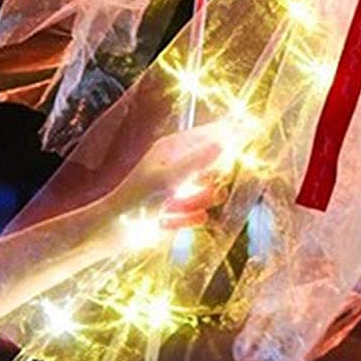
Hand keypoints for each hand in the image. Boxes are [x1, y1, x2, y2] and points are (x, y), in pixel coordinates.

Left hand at [89, 125, 226, 257]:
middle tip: (218, 177)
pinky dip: (190, 217)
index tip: (246, 130)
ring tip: (210, 198)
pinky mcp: (168, 213)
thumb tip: (224, 142)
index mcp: (170, 151)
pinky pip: (189, 213)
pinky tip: (195, 218)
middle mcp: (171, 167)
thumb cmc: (139, 198)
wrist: (113, 231)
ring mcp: (170, 190)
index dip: (224, 133)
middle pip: (205, 164)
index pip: (203, 136)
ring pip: (200, 190)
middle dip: (215, 171)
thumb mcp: (171, 178)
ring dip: (204, 196)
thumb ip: (199, 161)